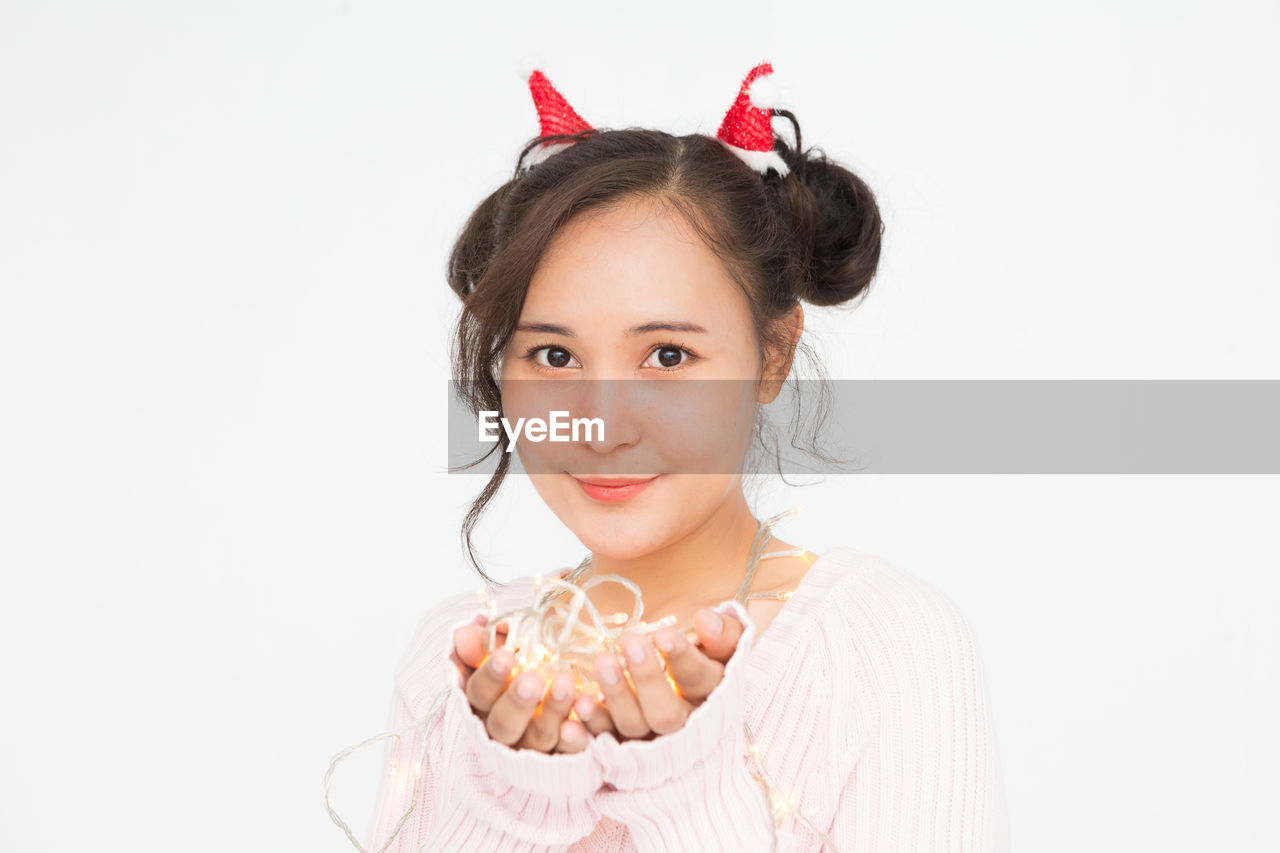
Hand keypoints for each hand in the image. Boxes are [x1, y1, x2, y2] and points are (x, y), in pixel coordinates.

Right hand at [452, 614, 590, 753]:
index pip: (479, 693)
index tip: (504, 656)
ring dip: (550, 715)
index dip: (490, 677)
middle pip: (503, 725)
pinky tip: (580, 723)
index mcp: (487, 700)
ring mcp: (535, 744)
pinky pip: (568, 751)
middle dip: (516, 703)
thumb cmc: (538, 649)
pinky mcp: (565, 752)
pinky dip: (574, 740)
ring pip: (537, 738)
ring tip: (565, 686)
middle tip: (531, 680)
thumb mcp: (514, 640)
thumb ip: (489, 641)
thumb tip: (462, 636)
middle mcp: (506, 728)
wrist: (581, 661)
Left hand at [574, 607, 745, 742]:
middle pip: (666, 714)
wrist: (682, 684)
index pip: (699, 680)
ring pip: (634, 727)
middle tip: (630, 641)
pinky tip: (579, 702)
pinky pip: (603, 740)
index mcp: (711, 695)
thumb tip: (705, 620)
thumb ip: (723, 631)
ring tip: (602, 662)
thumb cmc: (704, 654)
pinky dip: (590, 725)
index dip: (682, 658)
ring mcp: (651, 738)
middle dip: (647, 678)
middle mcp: (683, 723)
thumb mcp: (723, 640)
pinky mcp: (621, 745)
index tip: (662, 635)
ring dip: (615, 697)